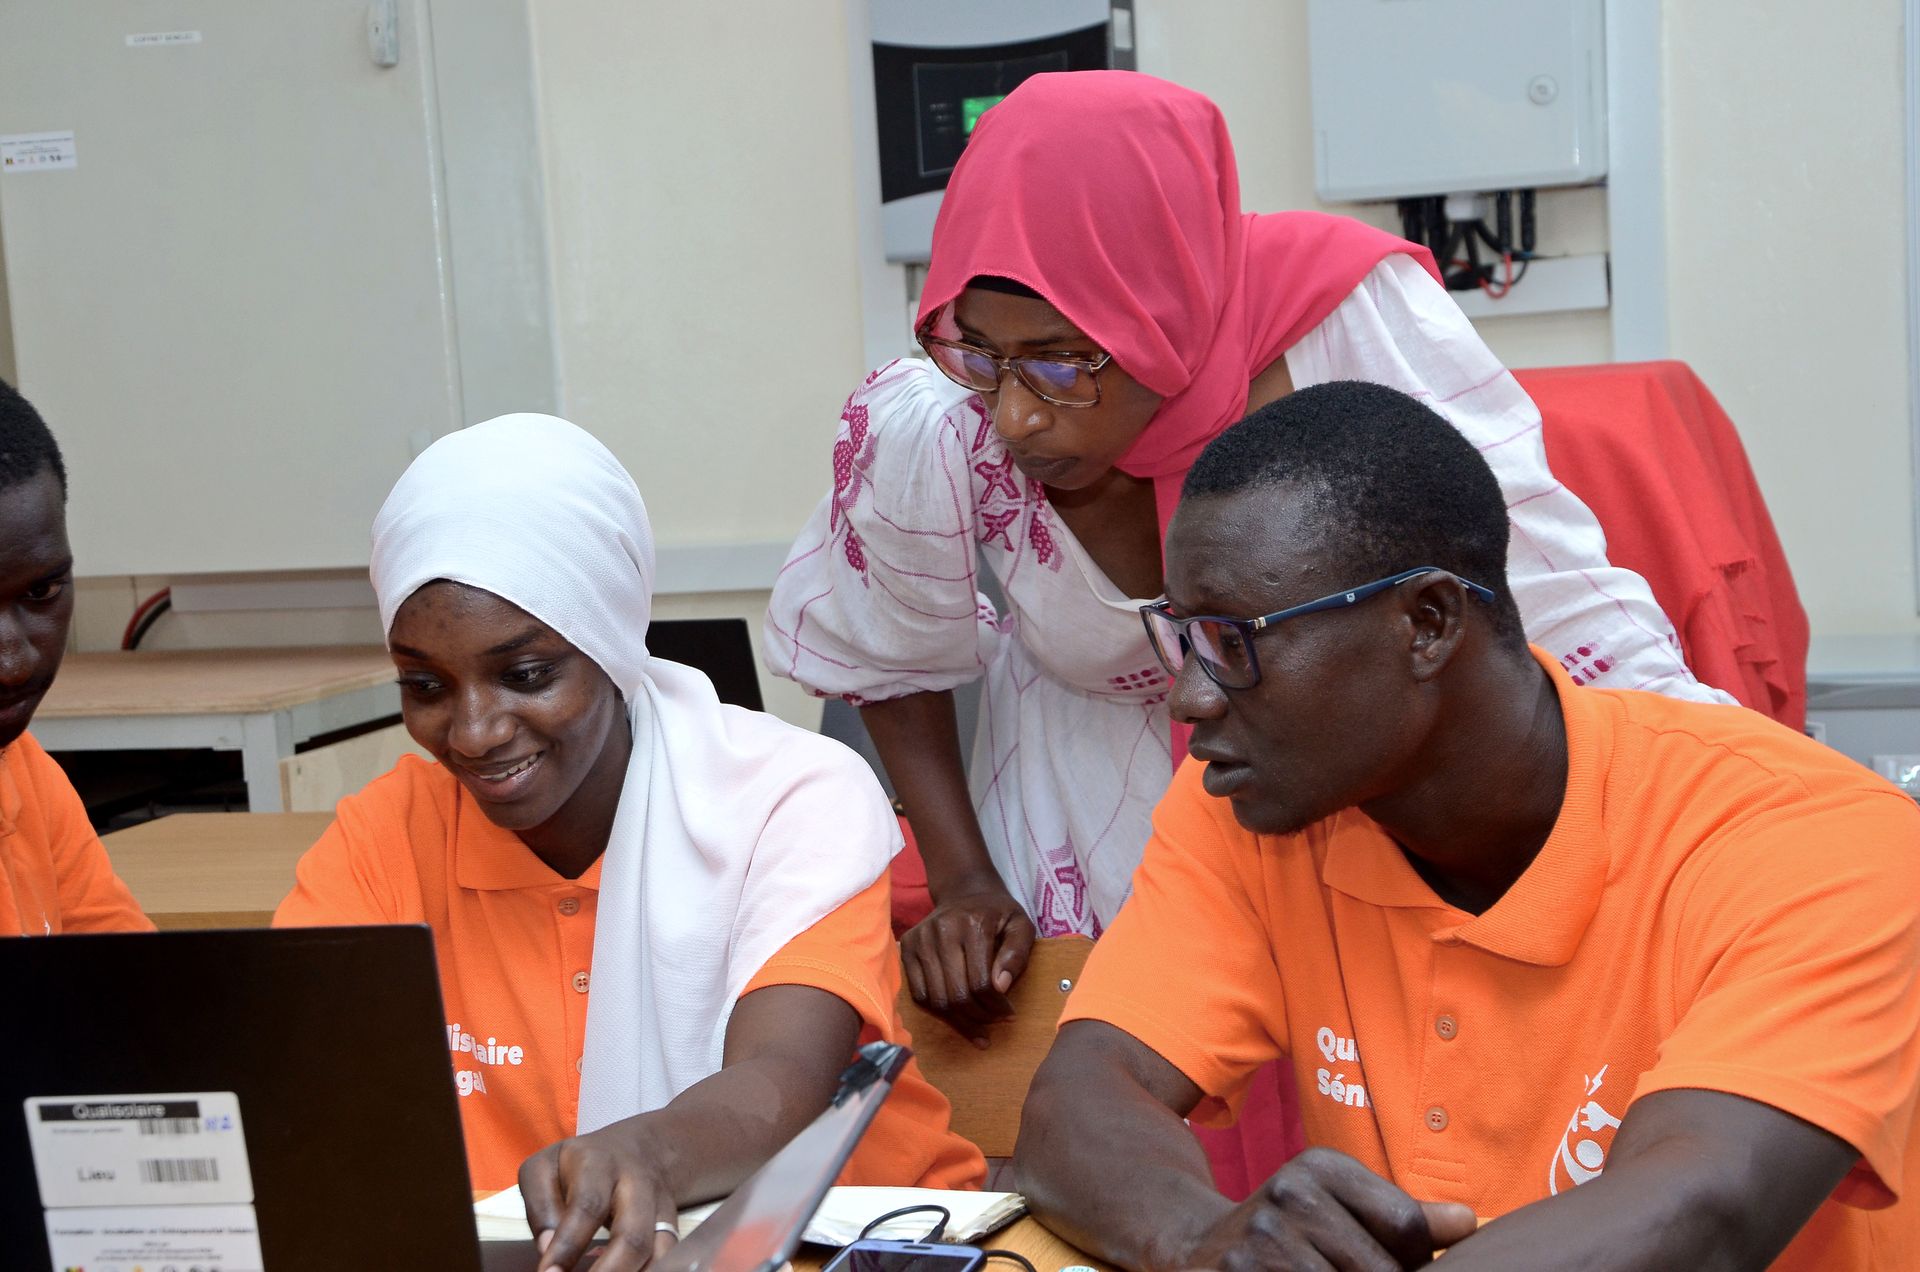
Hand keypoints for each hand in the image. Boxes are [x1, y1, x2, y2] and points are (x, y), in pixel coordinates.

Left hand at [520, 1118, 680, 1271]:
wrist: (639, 1149)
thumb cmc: (581, 1164)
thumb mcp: (546, 1167)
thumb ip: (541, 1205)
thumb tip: (548, 1249)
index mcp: (599, 1165)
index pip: (587, 1207)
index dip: (568, 1246)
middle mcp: (637, 1185)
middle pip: (633, 1237)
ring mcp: (660, 1208)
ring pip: (659, 1252)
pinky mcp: (673, 1228)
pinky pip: (669, 1258)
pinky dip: (652, 1271)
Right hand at [900, 880, 1035, 1047]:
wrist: (964, 892)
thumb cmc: (997, 913)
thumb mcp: (1021, 925)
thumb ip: (1017, 954)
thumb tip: (1000, 987)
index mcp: (973, 924)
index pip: (981, 982)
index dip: (996, 1007)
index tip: (1009, 1015)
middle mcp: (942, 930)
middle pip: (957, 994)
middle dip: (978, 1017)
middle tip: (993, 1022)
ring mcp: (920, 939)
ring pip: (936, 999)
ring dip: (959, 1020)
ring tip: (977, 1023)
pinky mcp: (907, 948)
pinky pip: (919, 994)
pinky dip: (938, 1011)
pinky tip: (956, 1013)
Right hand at [1180, 1147, 1476, 1270]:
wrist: (1193, 1244)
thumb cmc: (1290, 1228)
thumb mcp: (1340, 1205)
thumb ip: (1405, 1217)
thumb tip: (1471, 1222)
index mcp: (1321, 1168)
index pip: (1407, 1229)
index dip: (1417, 1263)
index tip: (1399, 1267)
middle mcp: (1288, 1194)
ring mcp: (1260, 1240)